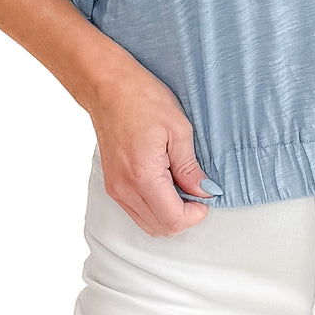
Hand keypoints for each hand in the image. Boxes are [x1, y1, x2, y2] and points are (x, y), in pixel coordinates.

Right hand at [86, 51, 215, 237]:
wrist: (108, 87)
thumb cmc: (143, 99)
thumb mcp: (178, 129)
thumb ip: (190, 167)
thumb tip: (204, 192)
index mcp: (143, 176)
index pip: (173, 220)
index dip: (195, 214)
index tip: (206, 197)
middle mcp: (125, 189)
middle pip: (160, 228)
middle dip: (184, 217)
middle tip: (197, 191)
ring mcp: (115, 189)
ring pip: (147, 223)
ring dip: (169, 213)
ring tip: (182, 184)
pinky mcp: (112, 184)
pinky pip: (136, 211)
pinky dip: (155, 207)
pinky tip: (166, 183)